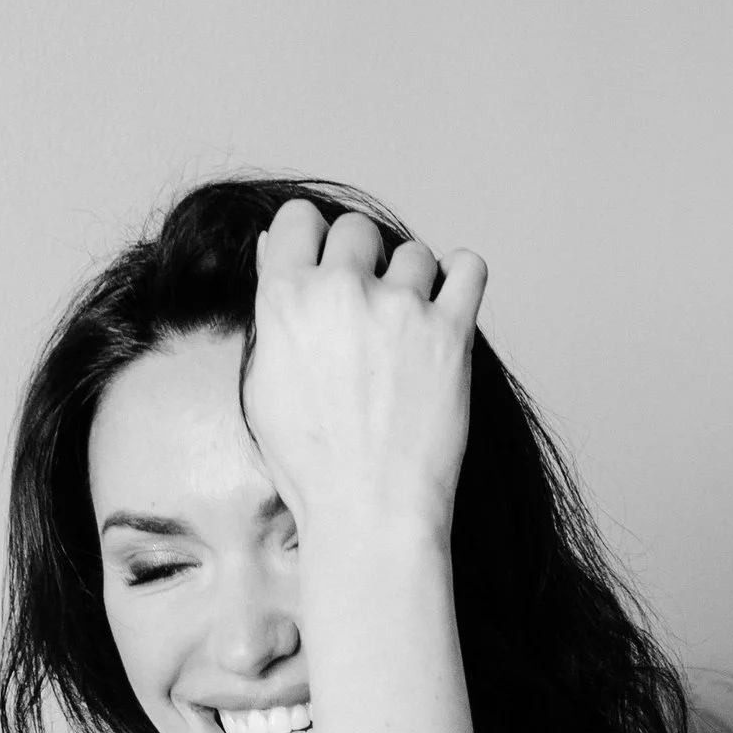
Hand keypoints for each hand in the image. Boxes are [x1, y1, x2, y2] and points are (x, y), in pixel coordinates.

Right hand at [244, 197, 486, 539]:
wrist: (369, 515)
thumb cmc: (313, 467)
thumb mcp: (263, 386)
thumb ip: (271, 311)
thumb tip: (271, 251)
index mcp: (285, 300)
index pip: (298, 218)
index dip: (314, 242)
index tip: (326, 271)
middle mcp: (340, 292)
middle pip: (356, 228)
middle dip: (363, 262)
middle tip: (369, 313)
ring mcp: (399, 308)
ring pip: (414, 252)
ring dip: (413, 282)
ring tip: (408, 332)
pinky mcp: (451, 333)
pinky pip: (469, 268)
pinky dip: (462, 278)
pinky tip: (451, 304)